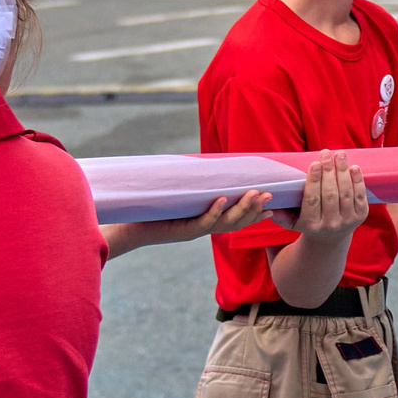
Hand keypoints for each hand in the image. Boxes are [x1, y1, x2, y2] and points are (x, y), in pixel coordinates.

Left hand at [100, 190, 273, 259]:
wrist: (125, 229)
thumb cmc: (149, 212)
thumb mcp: (176, 199)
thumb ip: (191, 188)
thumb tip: (202, 166)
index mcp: (205, 223)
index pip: (237, 221)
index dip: (255, 215)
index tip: (273, 206)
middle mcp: (202, 229)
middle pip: (236, 222)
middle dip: (254, 209)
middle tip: (270, 195)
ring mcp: (192, 231)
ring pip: (224, 223)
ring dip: (241, 209)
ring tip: (254, 194)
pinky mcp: (180, 231)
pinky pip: (201, 222)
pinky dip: (213, 211)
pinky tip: (222, 199)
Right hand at [274, 153, 367, 240]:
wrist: (330, 240)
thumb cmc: (308, 223)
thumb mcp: (292, 222)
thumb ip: (280, 213)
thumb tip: (268, 199)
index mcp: (311, 224)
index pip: (312, 200)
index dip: (314, 181)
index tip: (314, 163)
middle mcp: (330, 224)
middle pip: (330, 194)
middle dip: (328, 171)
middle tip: (326, 152)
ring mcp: (348, 221)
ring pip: (346, 193)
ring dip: (343, 171)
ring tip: (340, 154)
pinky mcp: (361, 216)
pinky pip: (360, 195)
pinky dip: (358, 180)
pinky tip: (353, 167)